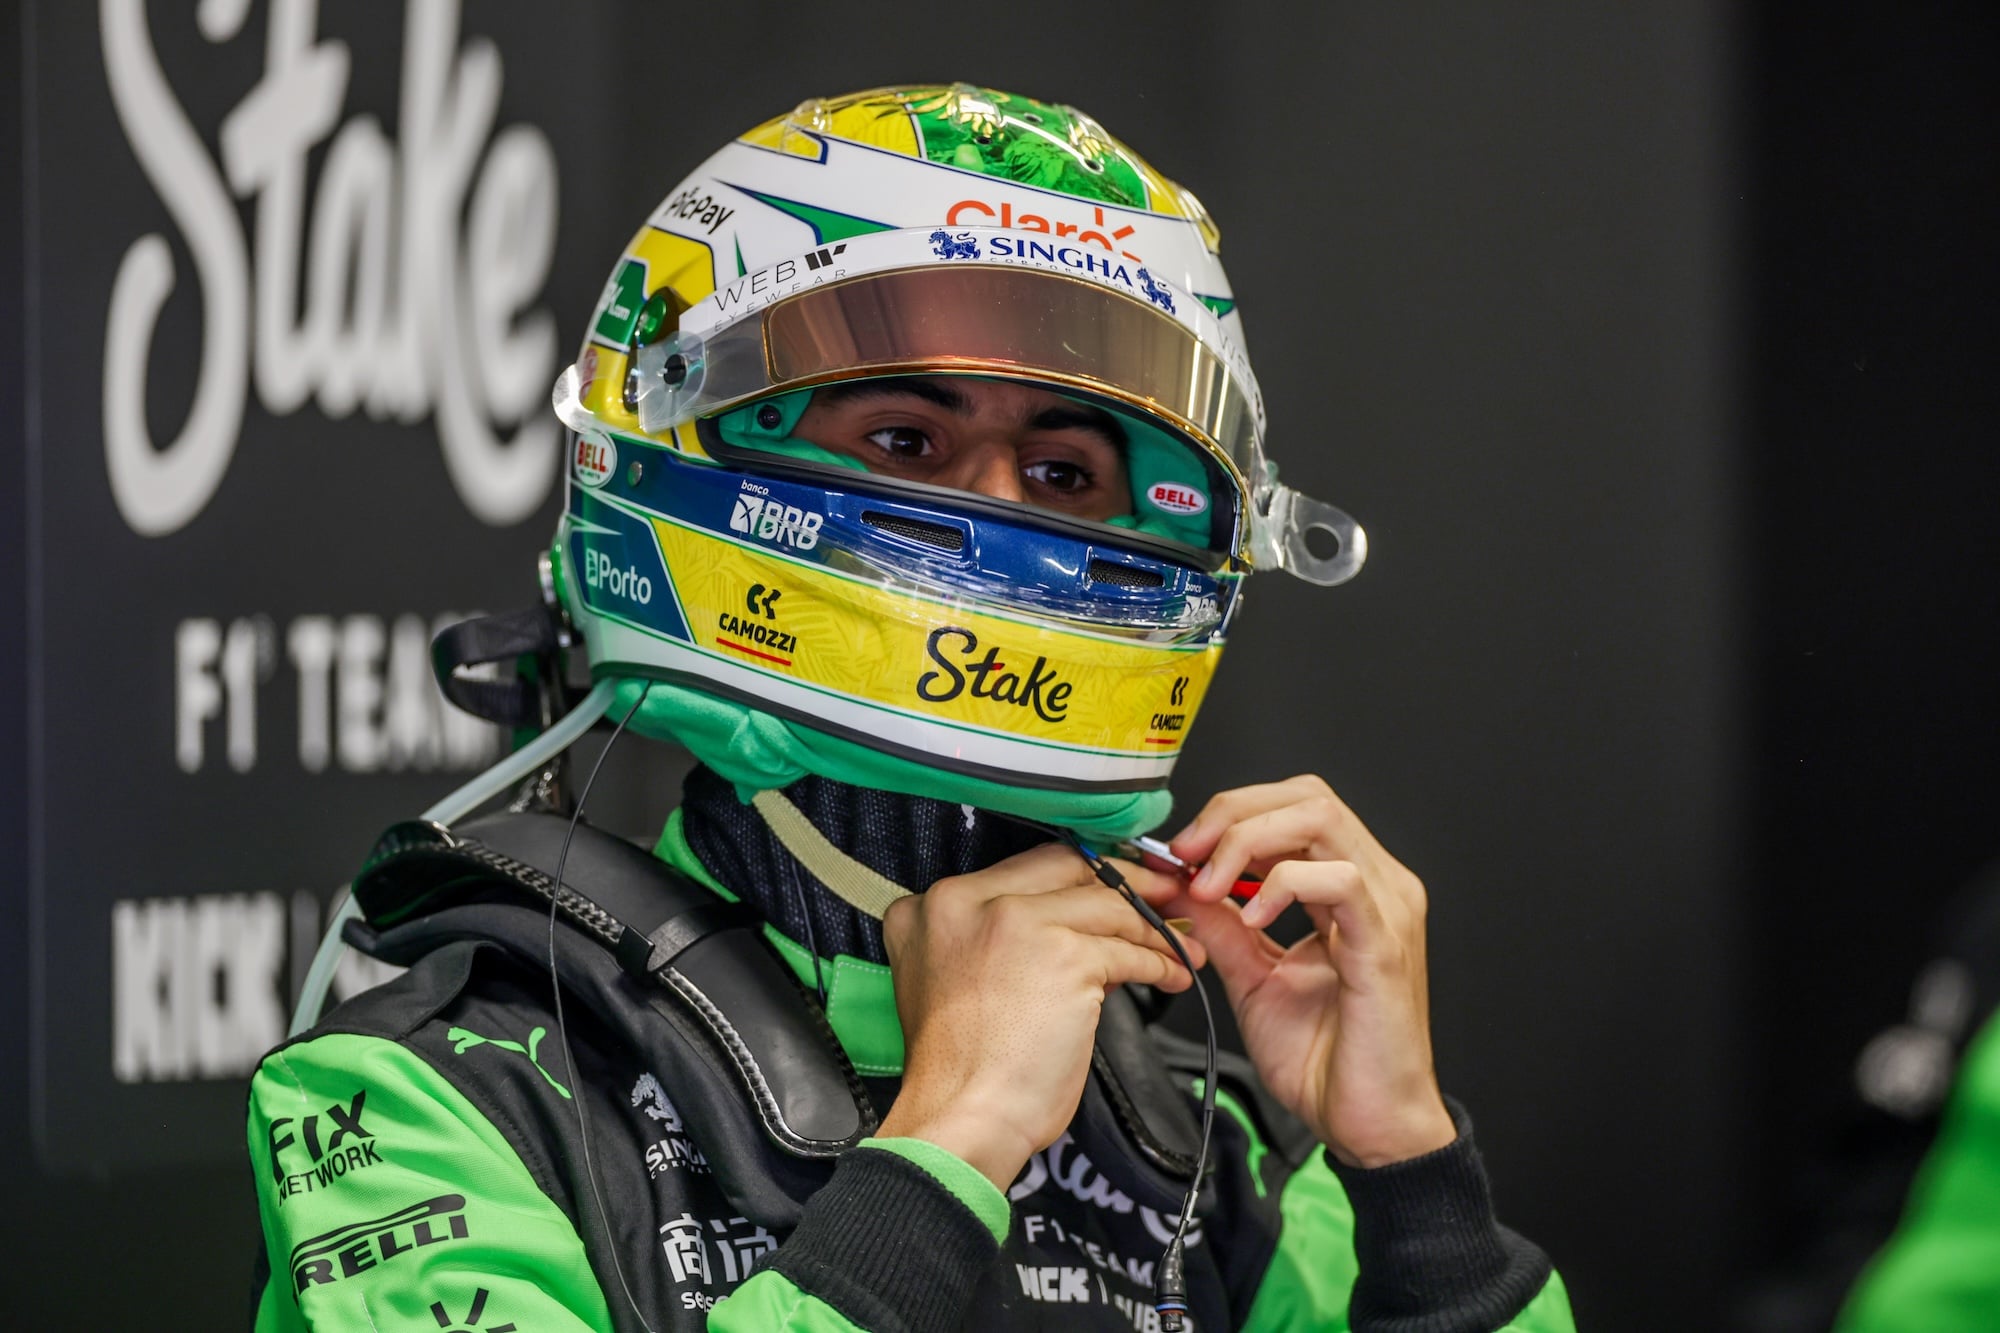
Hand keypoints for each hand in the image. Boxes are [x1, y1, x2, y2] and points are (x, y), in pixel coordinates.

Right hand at [878, 843, 1205, 1190]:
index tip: (1114, 884)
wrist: (961, 1119)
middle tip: (1164, 895)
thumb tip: (1079, 932)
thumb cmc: (960, 1071)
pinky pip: (1128, 950)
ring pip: (1107, 907)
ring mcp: (1019, 924)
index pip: (1028, 867)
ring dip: (1153, 927)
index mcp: (939, 906)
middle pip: (1070, 869)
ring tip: (1180, 945)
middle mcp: (972, 902)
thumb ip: (1000, 943)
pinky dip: (1159, 960)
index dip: (1082, 874)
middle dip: (1128, 881)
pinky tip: (1172, 973)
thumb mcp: (959, 983)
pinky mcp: (1065, 958)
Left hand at [1151, 776, 1455, 1167]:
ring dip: (1248, 841)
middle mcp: (1378, 883)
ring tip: (1208, 885)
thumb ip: (1223, 927)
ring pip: (1321, 819)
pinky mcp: (1385, 943)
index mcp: (1352, 886)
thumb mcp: (1253, 978)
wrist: (1368, 1125)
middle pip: (1307, 796)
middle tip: (1186, 854)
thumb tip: (1179, 886)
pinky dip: (1283, 884)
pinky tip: (1252, 916)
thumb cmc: (1326, 1060)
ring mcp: (1388, 908)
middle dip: (1234, 813)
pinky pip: (1339, 880)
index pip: (1295, 806)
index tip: (1180, 850)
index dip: (1233, 813)